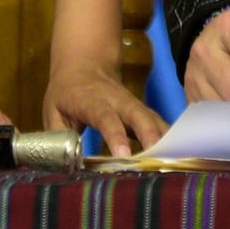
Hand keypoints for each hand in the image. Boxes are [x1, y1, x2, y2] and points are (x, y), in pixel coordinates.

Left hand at [43, 64, 168, 157]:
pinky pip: (157, 123)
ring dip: (165, 137)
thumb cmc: (65, 93)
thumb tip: (62, 163)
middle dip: (150, 134)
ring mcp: (132, 103)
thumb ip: (57, 136)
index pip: (105, 117)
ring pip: (152, 118)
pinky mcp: (141, 111)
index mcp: (90, 101)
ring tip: (175, 159)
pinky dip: (168, 137)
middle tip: (160, 156)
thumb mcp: (52, 112)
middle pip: (137, 114)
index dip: (115, 135)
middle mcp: (116, 100)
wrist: (84, 65)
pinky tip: (177, 155)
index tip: (124, 155)